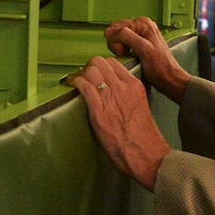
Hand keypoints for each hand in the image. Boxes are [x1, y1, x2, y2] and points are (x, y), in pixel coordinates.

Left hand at [67, 54, 170, 190]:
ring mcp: (110, 97)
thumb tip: (113, 91)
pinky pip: (83, 86)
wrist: (144, 152)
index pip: (113, 63)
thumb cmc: (142, 135)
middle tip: (84, 76)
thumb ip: (128, 94)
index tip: (95, 72)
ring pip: (90, 70)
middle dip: (89, 67)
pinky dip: (74, 81)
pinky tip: (71, 84)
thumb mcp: (139, 105)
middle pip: (100, 62)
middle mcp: (122, 87)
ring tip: (76, 81)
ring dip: (80, 73)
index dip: (101, 66)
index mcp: (134, 85)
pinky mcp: (98, 110)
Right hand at [103, 17, 191, 101]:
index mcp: (143, 23)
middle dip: (117, 44)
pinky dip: (124, 52)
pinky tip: (131, 57)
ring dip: (120, 49)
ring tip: (129, 57)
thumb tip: (109, 31)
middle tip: (125, 54)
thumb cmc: (160, 67)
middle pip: (116, 32)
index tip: (122, 51)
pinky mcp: (139, 44)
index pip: (115, 26)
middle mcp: (141, 26)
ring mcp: (140, 35)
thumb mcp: (143, 49)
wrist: (169, 79)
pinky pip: (124, 44)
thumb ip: (126, 36)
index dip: (115, 39)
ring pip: (118, 39)